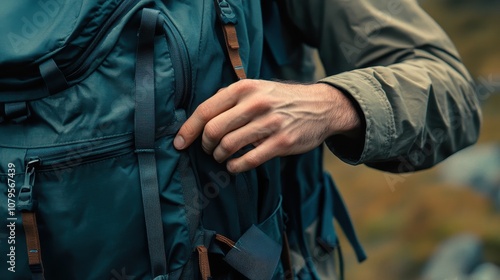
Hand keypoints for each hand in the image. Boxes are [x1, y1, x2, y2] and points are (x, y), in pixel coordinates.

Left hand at [174, 79, 360, 172]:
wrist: (321, 106)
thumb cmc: (281, 99)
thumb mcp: (257, 88)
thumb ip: (230, 99)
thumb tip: (200, 118)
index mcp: (245, 88)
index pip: (206, 110)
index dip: (188, 130)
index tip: (179, 143)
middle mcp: (256, 103)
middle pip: (213, 130)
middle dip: (204, 145)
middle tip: (208, 150)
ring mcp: (270, 123)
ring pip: (229, 146)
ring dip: (219, 157)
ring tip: (221, 157)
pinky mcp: (282, 142)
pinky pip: (249, 160)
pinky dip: (235, 167)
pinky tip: (234, 165)